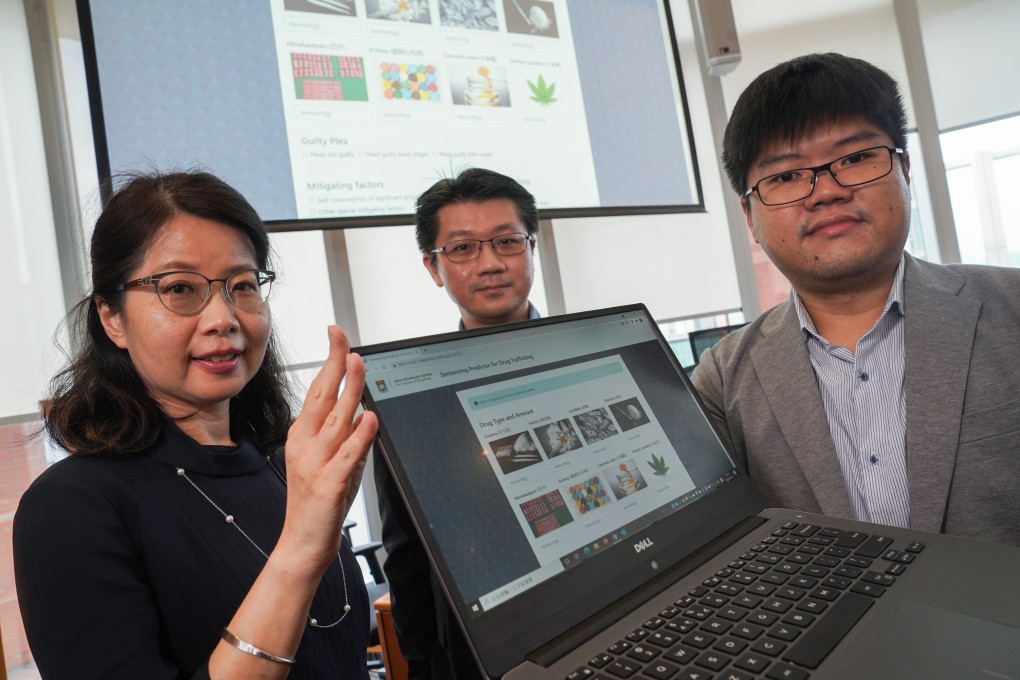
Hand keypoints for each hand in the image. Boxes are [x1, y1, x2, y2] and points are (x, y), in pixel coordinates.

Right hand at [278, 325, 377, 572]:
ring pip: (336, 420)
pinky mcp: (329, 485)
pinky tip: (369, 418)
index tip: (335, 335)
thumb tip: (363, 406)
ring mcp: (315, 464)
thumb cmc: (317, 502)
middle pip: (322, 397)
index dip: (328, 361)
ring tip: (359, 364)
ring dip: (349, 390)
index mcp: (303, 436)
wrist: (302, 544)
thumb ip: (343, 434)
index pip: (318, 390)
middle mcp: (306, 445)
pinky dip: (359, 437)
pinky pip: (347, 456)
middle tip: (342, 337)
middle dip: (334, 363)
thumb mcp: (329, 459)